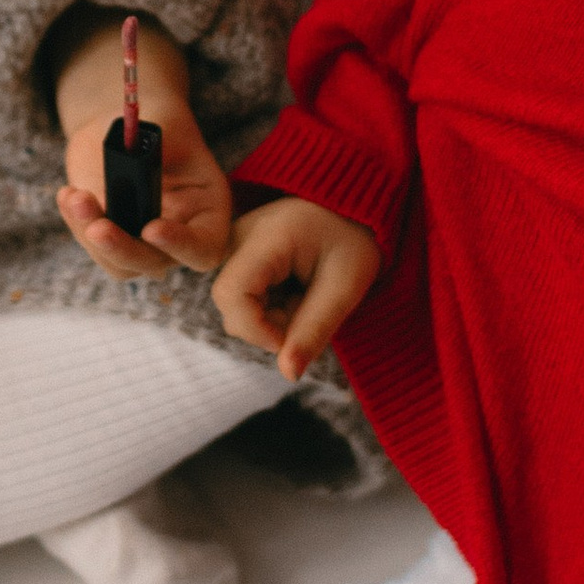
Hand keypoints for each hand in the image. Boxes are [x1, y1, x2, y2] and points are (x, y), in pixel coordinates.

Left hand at [50, 12, 230, 278]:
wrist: (128, 126)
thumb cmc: (157, 122)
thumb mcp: (163, 129)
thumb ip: (150, 150)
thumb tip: (129, 166)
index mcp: (208, 210)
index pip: (205, 248)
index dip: (182, 245)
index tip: (151, 228)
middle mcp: (181, 234)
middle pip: (156, 263)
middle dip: (123, 248)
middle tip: (98, 227)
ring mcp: (145, 242)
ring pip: (120, 264)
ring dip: (91, 234)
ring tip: (76, 196)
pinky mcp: (114, 238)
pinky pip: (94, 247)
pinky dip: (78, 224)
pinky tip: (70, 195)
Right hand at [210, 195, 380, 380]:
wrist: (353, 207)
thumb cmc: (353, 240)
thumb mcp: (345, 287)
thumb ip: (314, 330)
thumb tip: (289, 375)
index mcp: (266, 236)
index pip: (232, 295)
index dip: (258, 330)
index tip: (294, 337)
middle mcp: (238, 235)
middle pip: (230, 305)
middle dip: (269, 326)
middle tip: (310, 309)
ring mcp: (233, 243)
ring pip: (235, 306)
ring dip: (271, 318)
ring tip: (306, 296)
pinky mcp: (237, 254)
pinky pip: (242, 297)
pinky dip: (270, 307)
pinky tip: (294, 290)